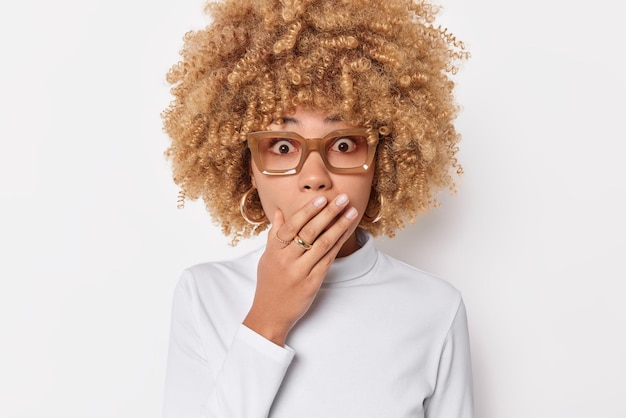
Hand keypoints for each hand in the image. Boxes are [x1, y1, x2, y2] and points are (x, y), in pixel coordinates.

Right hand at [242, 193, 359, 345]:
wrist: (269, 315)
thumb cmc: (269, 284)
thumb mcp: (267, 258)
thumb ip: (275, 235)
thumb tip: (281, 212)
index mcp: (274, 251)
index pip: (292, 225)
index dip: (308, 211)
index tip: (321, 198)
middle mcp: (286, 260)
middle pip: (310, 231)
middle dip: (328, 213)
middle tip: (342, 199)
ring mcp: (300, 272)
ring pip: (322, 244)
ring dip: (339, 226)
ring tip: (350, 212)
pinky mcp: (312, 283)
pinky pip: (328, 259)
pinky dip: (338, 244)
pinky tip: (346, 233)